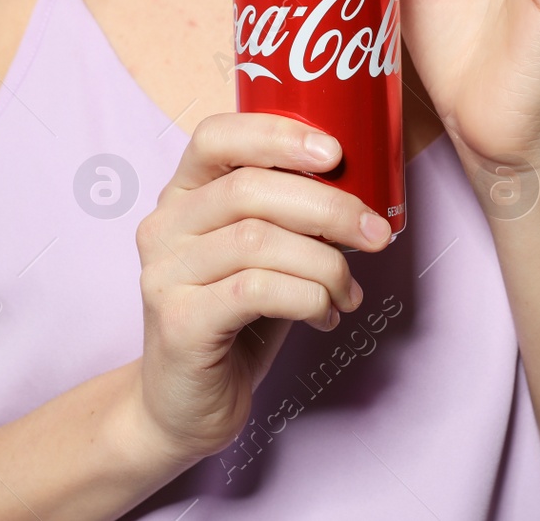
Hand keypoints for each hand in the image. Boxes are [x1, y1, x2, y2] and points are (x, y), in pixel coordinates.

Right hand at [130, 112, 393, 463]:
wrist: (185, 404)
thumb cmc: (235, 319)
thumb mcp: (262, 254)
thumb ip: (290, 216)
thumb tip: (363, 192)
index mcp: (183, 194)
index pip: (216, 136)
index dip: (277, 135)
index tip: (335, 153)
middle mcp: (164, 226)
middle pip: (249, 189)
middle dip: (328, 207)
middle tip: (375, 233)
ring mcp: (164, 274)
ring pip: (258, 240)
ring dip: (324, 264)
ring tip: (348, 291)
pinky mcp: (179, 322)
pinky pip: (256, 291)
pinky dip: (307, 298)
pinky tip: (324, 314)